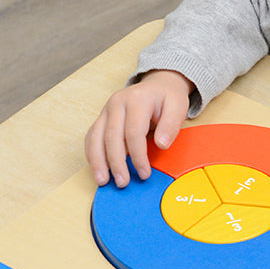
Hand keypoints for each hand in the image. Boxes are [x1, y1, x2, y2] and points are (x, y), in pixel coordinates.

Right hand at [84, 70, 193, 186]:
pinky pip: (92, 137)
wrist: (157, 85)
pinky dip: (92, 154)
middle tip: (123, 183)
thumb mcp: (177, 107)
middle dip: (116, 163)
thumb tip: (162, 144)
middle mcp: (117, 103)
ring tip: (103, 181)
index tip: (144, 173)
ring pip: (96, 137)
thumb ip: (171, 125)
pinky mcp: (102, 118)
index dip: (138, 156)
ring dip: (98, 161)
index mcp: (136, 99)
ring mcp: (106, 110)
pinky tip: (97, 169)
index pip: (133, 132)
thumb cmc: (167, 98)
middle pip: (112, 137)